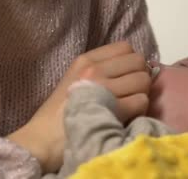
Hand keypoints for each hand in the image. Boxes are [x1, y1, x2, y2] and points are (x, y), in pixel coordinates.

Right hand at [8, 42, 150, 172]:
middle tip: (130, 92)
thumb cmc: (61, 113)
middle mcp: (94, 70)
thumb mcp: (76, 80)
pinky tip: (127, 117)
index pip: (125, 47)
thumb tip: (136, 67)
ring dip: (141, 94)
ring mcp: (103, 88)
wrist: (44, 140)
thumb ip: (102, 69)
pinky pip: (141, 101)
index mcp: (86, 60)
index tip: (125, 77)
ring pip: (143, 81)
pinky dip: (139, 110)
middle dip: (139, 77)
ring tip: (128, 105)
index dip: (131, 62)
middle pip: (138, 62)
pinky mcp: (112, 109)